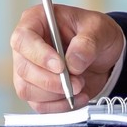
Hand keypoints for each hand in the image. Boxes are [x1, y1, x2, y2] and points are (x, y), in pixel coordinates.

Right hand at [10, 4, 124, 111]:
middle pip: (23, 69)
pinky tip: (78, 97)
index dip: (38, 55)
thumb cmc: (96, 34)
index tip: (60, 66)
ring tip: (80, 86)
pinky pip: (39, 105)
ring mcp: (29, 70)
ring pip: (27, 90)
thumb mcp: (99, 29)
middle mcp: (27, 46)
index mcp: (37, 21)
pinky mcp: (36, 90)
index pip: (22, 39)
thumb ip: (87, 43)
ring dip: (56, 94)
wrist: (103, 55)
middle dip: (51, 81)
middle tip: (77, 81)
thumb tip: (72, 62)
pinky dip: (60, 105)